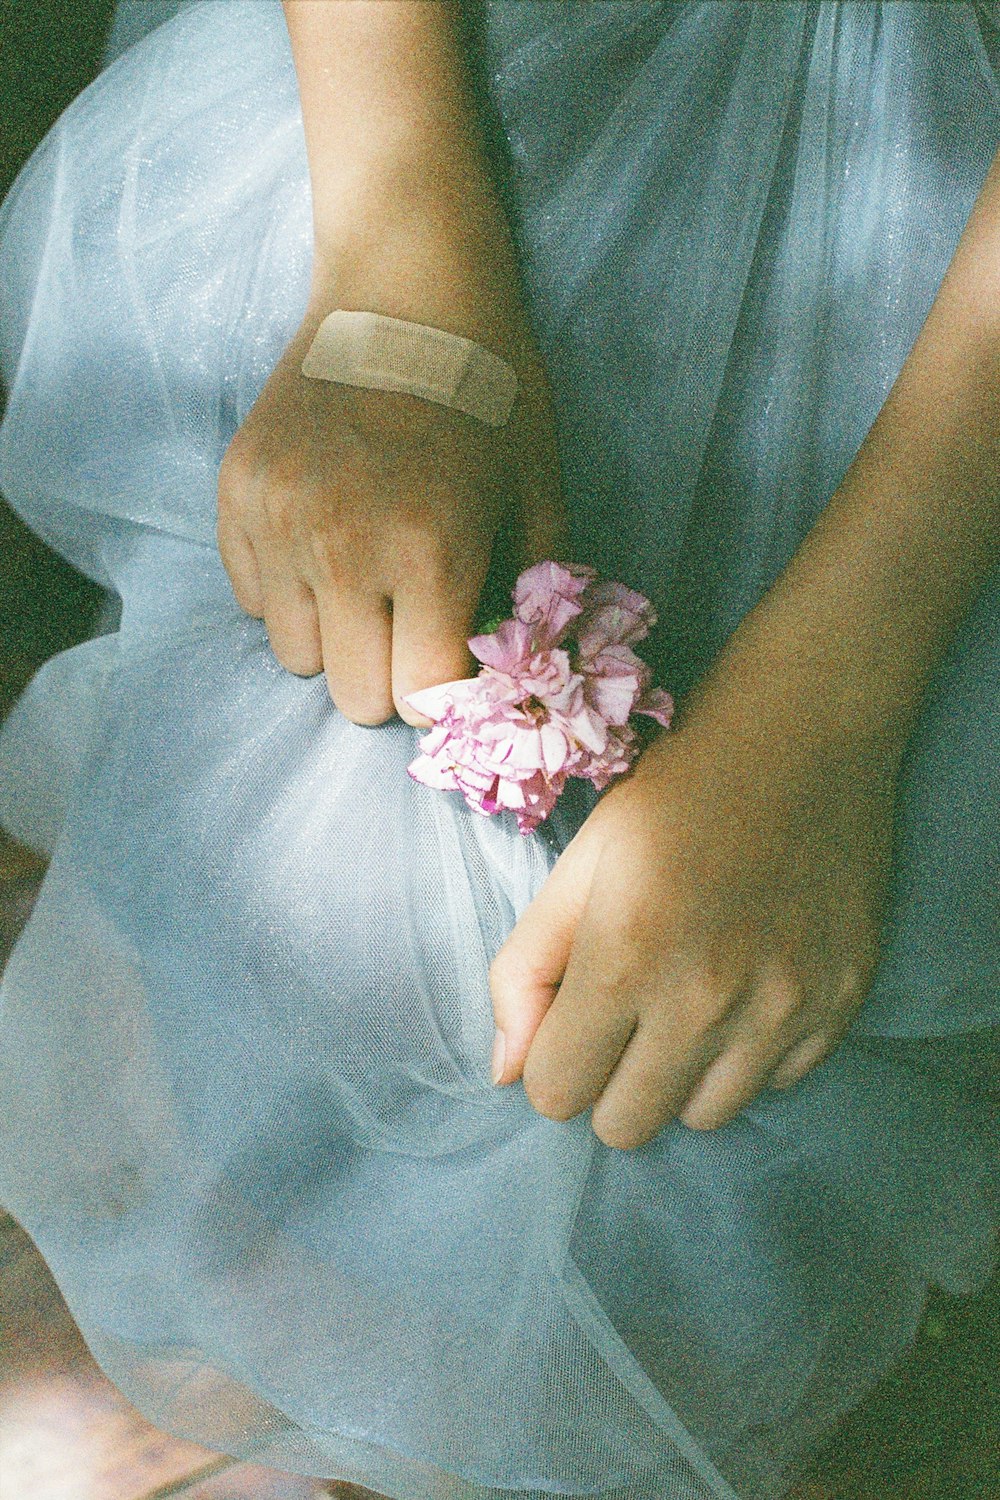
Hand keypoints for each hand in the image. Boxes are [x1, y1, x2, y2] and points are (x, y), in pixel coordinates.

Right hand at [216, 232, 566, 726]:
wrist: (407, 286)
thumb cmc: (493, 393)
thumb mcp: (541, 497)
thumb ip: (529, 601)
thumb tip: (503, 674)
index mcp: (429, 556)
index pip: (420, 699)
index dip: (446, 694)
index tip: (455, 666)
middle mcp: (342, 551)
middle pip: (354, 696)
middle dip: (391, 677)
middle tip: (412, 625)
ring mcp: (278, 522)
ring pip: (298, 655)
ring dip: (337, 637)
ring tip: (366, 578)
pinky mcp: (237, 494)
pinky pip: (254, 600)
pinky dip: (289, 591)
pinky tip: (325, 537)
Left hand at [488, 640, 906, 1146]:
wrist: (803, 738)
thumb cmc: (674, 794)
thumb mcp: (578, 863)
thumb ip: (526, 968)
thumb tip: (506, 1072)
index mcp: (624, 956)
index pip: (556, 1092)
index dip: (552, 1060)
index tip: (572, 1020)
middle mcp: (706, 999)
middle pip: (627, 1124)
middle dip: (609, 1079)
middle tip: (627, 1014)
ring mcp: (783, 1007)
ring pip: (704, 1117)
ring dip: (682, 1075)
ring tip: (689, 1000)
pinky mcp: (840, 1003)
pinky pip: (777, 1084)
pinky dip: (752, 1054)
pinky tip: (748, 985)